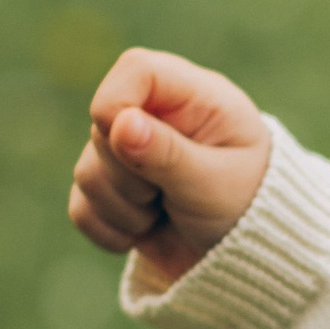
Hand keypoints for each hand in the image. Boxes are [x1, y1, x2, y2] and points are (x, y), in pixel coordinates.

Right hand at [67, 47, 271, 290]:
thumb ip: (168, 153)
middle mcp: (157, 117)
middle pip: (100, 129)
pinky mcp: (113, 191)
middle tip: (174, 194)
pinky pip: (81, 208)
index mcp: (194, 97)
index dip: (117, 103)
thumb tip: (120, 122)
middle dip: (130, 176)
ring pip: (86, 173)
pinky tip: (147, 231)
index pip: (135, 69)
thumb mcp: (215, 181)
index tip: (128, 141)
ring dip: (125, 209)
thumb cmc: (248, 208)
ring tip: (168, 213)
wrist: (248, 258)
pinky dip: (111, 230)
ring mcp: (129, 153)